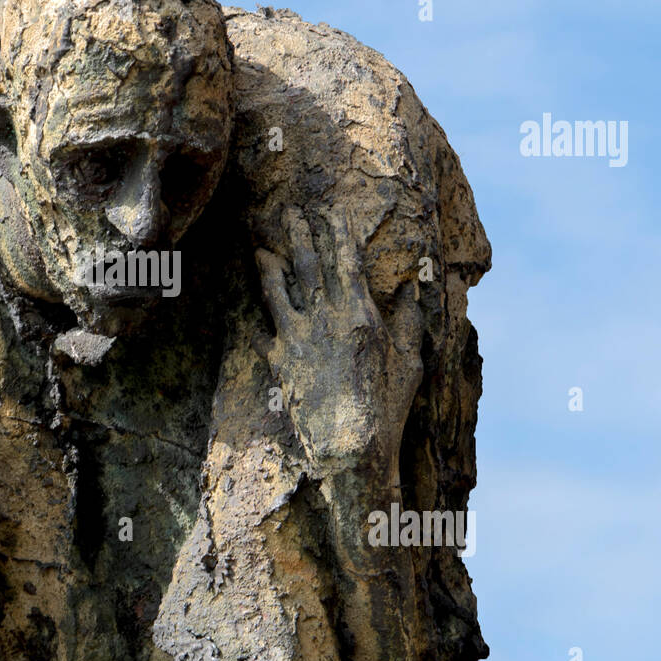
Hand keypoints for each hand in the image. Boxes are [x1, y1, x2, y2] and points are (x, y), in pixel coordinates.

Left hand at [255, 205, 422, 471]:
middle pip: (309, 265)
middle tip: (291, 213)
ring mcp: (297, 339)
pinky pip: (261, 331)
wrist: (348, 448)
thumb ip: (410, 323)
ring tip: (261, 250)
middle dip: (300, 235)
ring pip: (277, 291)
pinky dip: (255, 316)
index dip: (338, 234)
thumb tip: (413, 290)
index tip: (331, 213)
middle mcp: (325, 319)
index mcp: (359, 314)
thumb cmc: (386, 408)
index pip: (346, 262)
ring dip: (269, 266)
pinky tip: (248, 306)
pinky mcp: (278, 362)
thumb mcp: (410, 363)